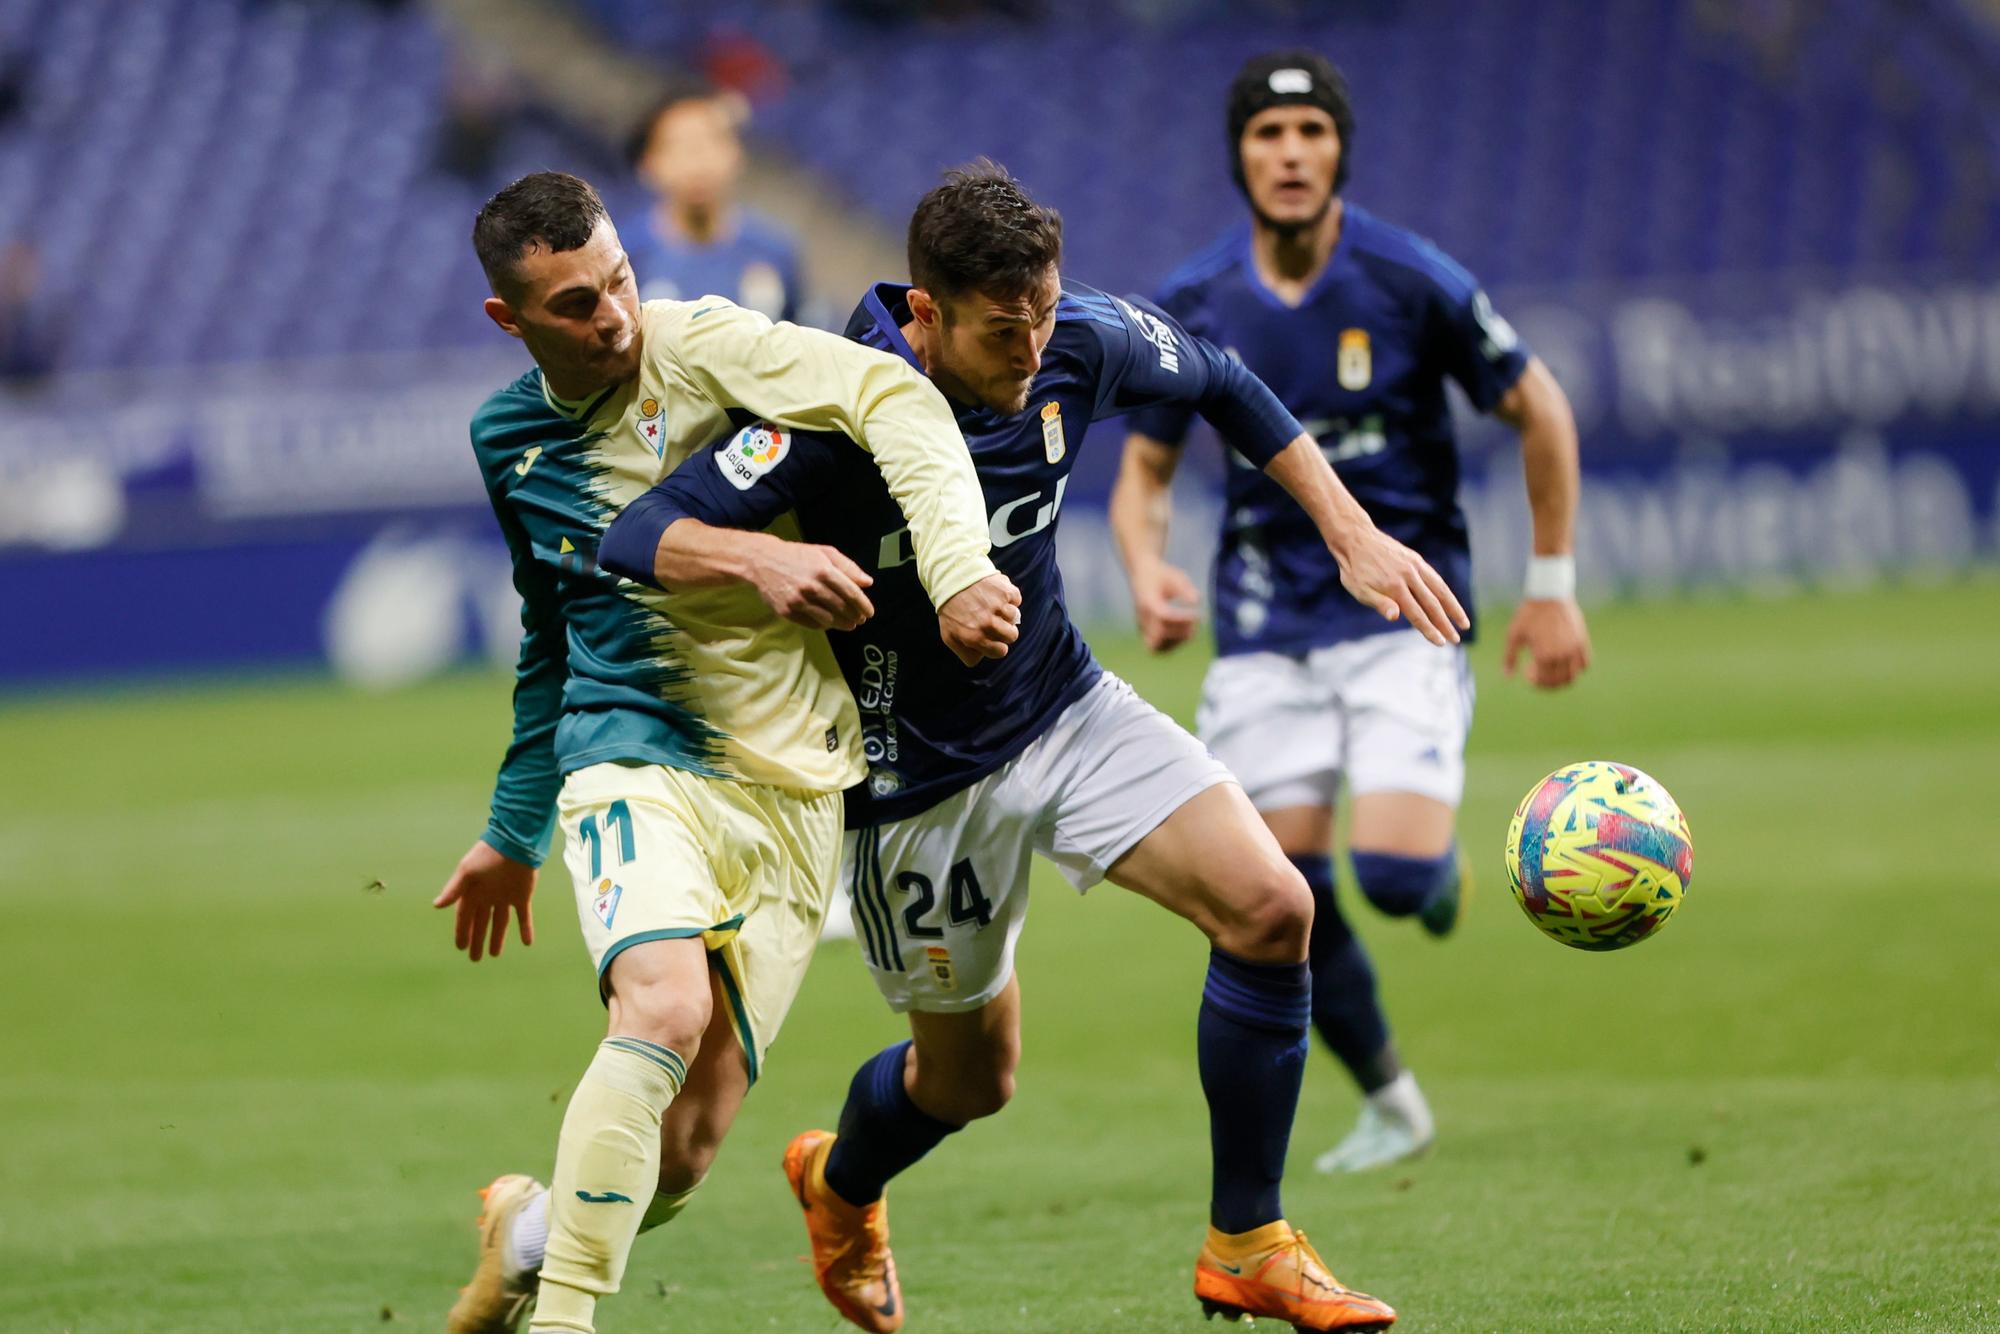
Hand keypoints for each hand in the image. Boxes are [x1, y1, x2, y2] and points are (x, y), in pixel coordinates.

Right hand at [432, 840, 536, 961]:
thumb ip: (454, 889)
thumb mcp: (467, 871)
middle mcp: (487, 897)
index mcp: (472, 892)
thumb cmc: (487, 855)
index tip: (460, 947)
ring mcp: (505, 897)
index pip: (464, 917)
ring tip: (494, 955)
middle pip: (481, 923)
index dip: (462, 932)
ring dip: (497, 938)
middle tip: (475, 959)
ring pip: (500, 923)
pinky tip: (528, 943)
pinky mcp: (522, 896)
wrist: (514, 843)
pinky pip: (523, 916)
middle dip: (477, 940)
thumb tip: (436, 905)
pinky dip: (525, 929)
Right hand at [746, 540, 874, 630]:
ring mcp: (798, 601)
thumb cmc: (797, 556)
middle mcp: (812, 587)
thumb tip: (867, 583)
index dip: (863, 605)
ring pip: (828, 619)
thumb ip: (848, 567)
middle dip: (854, 616)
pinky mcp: (787, 611)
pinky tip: (828, 622)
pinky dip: (823, 625)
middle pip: (841, 608)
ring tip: (848, 624)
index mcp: (824, 570)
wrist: (762, 561)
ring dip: (842, 624)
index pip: (851, 593)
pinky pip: (811, 624)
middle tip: (859, 620)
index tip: (869, 613)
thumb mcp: (824, 553)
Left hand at [938, 572, 1021, 665]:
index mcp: (975, 637)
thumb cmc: (951, 608)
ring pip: (1015, 618)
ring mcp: (997, 606)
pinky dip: (1010, 596)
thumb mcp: (949, 635)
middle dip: (1005, 631)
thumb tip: (982, 658)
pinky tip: (996, 593)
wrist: (951, 576)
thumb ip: (965, 653)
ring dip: (1007, 612)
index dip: (998, 646)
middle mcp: (987, 623)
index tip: (993, 638)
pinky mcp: (1005, 590)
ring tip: (992, 605)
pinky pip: (1017, 599)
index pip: (1001, 651)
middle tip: (995, 621)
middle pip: (1012, 636)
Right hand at [1130, 561, 1199, 653]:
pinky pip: (1156, 648)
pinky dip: (1170, 645)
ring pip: (1155, 647)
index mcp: (1148, 601)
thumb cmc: (1161, 575)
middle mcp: (1142, 617)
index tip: (1196, 614)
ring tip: (1190, 630)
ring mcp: (1141, 626)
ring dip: (1175, 642)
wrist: (1142, 575)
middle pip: (1157, 636)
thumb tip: (1196, 601)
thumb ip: (1185, 588)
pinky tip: (1183, 634)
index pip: (1163, 616)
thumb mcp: (1176, 576)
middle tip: (1194, 621)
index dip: (1181, 619)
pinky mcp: (1144, 632)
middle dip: (1179, 633)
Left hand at [1332, 527, 1470, 645]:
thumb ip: (1379, 603)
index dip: (1429, 630)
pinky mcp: (1416, 560)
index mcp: (1394, 588)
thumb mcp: (1359, 590)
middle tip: (1456, 640)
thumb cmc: (1354, 570)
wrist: (1356, 538)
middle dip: (1445, 624)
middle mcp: (1409, 576)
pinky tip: (1449, 601)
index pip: (1417, 614)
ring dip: (1453, 607)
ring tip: (1463, 623)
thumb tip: (1395, 617)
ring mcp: (1414, 566)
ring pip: (1440, 589)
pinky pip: (1435, 578)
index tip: (1441, 643)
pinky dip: (1444, 591)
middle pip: (1432, 604)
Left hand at [1503, 597, 1591, 687]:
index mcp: (1544, 655)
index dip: (1534, 681)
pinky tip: (1565, 662)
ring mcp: (1574, 648)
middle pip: (1559, 682)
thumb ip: (1510, 657)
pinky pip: (1586, 663)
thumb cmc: (1529, 614)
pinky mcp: (1582, 641)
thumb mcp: (1514, 635)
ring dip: (1562, 680)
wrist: (1549, 594)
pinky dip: (1577, 669)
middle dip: (1547, 683)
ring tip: (1552, 672)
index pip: (1543, 680)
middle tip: (1539, 675)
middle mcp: (1562, 654)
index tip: (1528, 671)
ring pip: (1573, 676)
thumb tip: (1507, 676)